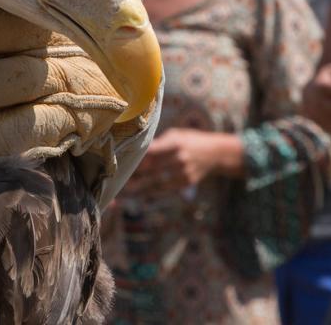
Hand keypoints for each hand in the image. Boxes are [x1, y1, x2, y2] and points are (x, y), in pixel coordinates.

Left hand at [124, 128, 242, 195]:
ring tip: (123, 191)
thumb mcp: (175, 134)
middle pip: (152, 169)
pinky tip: (139, 195)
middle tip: (115, 179)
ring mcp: (183, 173)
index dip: (136, 158)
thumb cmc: (189, 140)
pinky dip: (151, 192)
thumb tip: (135, 148)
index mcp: (175, 143)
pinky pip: (165, 189)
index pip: (152, 152)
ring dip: (139, 188)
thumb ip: (157, 142)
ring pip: (157, 183)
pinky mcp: (186, 183)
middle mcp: (179, 159)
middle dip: (134, 175)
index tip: (120, 161)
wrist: (215, 153)